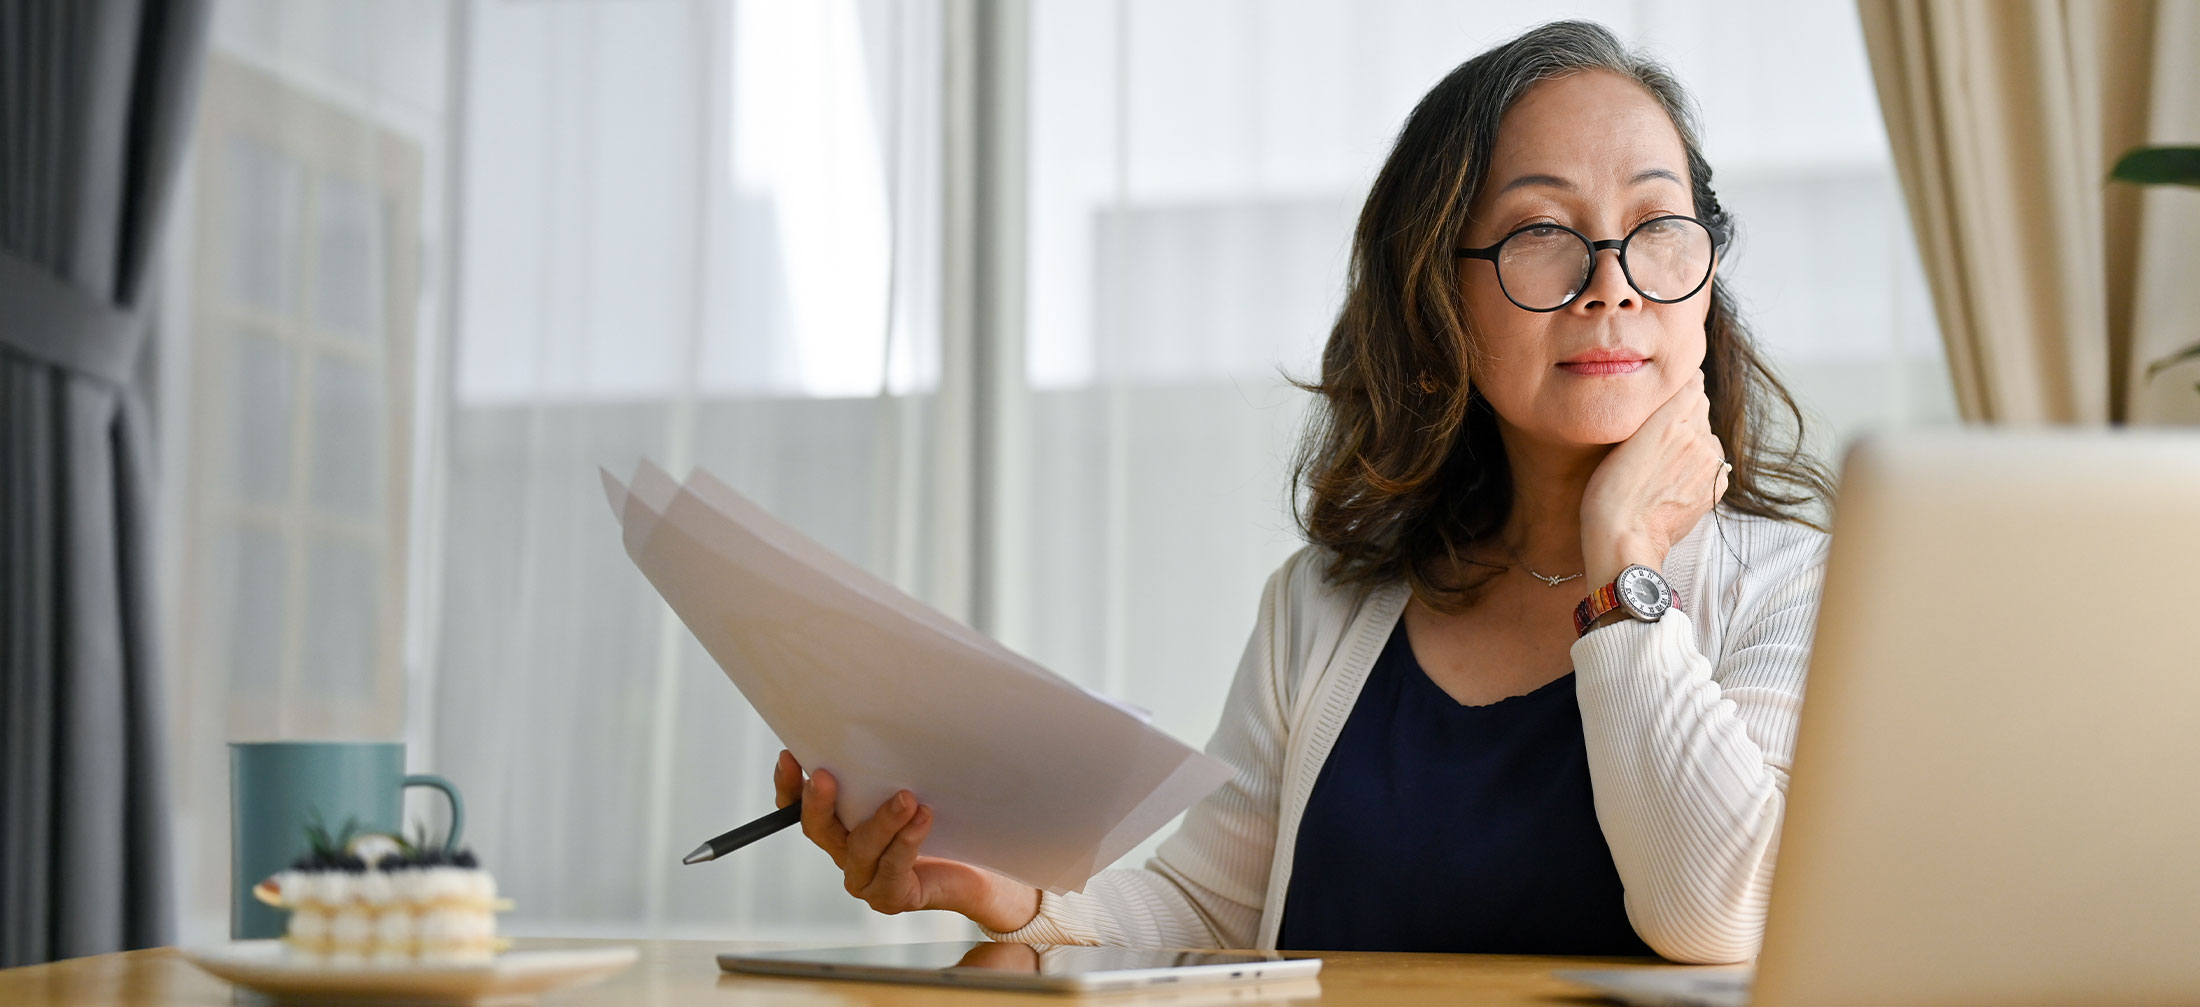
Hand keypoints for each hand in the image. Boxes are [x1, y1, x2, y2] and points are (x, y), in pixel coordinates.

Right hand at [773, 750, 1039, 931]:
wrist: (976, 870)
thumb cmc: (941, 822)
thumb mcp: (910, 786)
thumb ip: (890, 766)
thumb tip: (885, 723)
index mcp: (839, 825)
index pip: (798, 807)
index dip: (788, 785)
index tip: (790, 755)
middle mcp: (845, 852)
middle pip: (819, 829)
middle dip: (819, 802)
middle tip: (824, 776)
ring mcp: (866, 878)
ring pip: (861, 848)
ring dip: (881, 821)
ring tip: (905, 797)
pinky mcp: (892, 895)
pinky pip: (894, 867)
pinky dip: (907, 841)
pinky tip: (923, 818)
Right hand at [1579, 369, 1728, 585]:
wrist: (1624, 537)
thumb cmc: (1609, 491)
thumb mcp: (1621, 438)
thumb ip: (1657, 410)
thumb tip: (1686, 386)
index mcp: (1670, 419)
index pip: (1691, 385)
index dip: (1677, 390)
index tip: (1663, 401)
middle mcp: (1697, 436)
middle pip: (1700, 410)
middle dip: (1683, 417)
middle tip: (1654, 440)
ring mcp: (1710, 463)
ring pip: (1707, 436)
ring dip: (1693, 442)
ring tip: (1664, 463)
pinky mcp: (1715, 486)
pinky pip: (1714, 462)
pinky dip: (1701, 466)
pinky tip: (1676, 479)